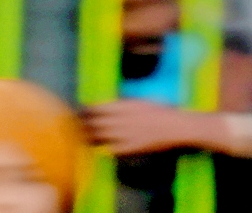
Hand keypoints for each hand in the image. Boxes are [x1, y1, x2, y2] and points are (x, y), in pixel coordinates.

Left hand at [81, 100, 215, 155]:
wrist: (177, 126)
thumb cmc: (162, 110)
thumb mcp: (142, 101)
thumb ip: (125, 103)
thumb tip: (112, 104)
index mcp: (125, 105)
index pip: (99, 107)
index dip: (87, 110)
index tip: (78, 111)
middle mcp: (122, 119)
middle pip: (96, 122)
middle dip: (84, 124)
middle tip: (74, 126)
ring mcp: (126, 134)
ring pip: (101, 136)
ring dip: (89, 136)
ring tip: (81, 137)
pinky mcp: (131, 147)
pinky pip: (112, 149)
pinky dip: (103, 148)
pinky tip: (97, 149)